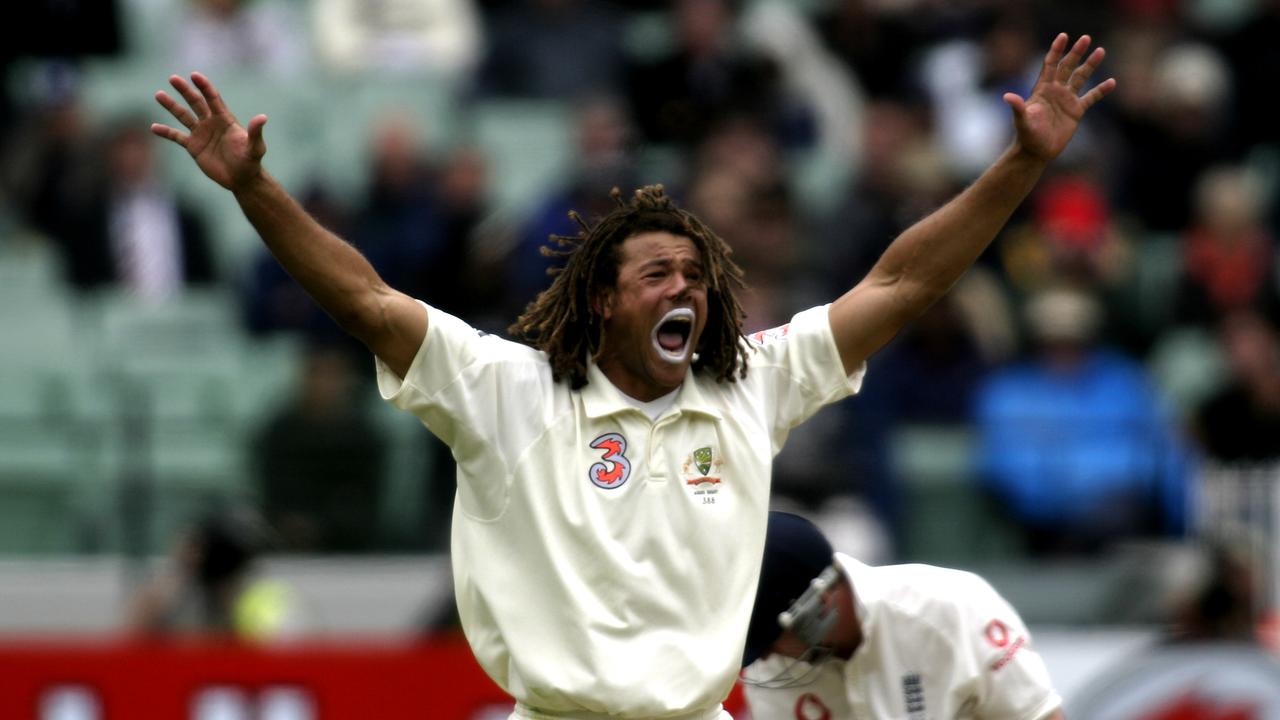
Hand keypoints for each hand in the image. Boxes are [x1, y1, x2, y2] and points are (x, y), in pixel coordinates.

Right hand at [151, 73, 267, 191]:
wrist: (241, 179)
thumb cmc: (250, 162)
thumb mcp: (255, 148)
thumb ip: (255, 133)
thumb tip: (263, 117)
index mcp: (225, 120)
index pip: (213, 99)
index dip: (205, 87)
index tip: (195, 75)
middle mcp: (211, 123)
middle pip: (196, 102)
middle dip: (185, 90)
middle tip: (173, 78)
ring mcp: (201, 134)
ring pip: (183, 116)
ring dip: (171, 106)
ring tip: (159, 94)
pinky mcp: (194, 147)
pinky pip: (177, 136)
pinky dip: (166, 132)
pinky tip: (154, 127)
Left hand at [1003, 33, 1115, 161]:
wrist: (1036, 152)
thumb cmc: (1027, 136)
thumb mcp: (1022, 121)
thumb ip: (1018, 107)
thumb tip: (1007, 97)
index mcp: (1042, 89)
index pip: (1050, 65)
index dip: (1056, 50)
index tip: (1063, 36)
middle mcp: (1055, 91)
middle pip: (1067, 67)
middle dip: (1076, 52)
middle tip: (1086, 38)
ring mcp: (1067, 100)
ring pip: (1080, 78)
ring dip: (1090, 65)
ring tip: (1100, 50)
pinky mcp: (1076, 111)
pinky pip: (1091, 97)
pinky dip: (1101, 90)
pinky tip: (1111, 82)